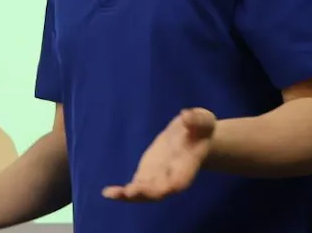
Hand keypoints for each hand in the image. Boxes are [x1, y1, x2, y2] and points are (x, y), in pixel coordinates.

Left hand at [102, 107, 216, 201]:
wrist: (193, 138)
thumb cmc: (201, 129)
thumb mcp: (203, 120)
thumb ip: (196, 120)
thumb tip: (186, 116)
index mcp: (187, 167)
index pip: (179, 180)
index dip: (170, 185)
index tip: (162, 189)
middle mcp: (172, 178)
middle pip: (159, 191)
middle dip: (145, 193)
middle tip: (129, 192)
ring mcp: (158, 178)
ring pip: (144, 193)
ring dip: (129, 195)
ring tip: (111, 194)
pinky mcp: (146, 175)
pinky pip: (135, 187)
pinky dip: (123, 192)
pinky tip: (107, 193)